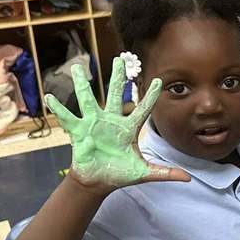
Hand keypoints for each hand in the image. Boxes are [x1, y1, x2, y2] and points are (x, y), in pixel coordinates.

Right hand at [45, 57, 189, 189]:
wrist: (98, 182)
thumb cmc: (120, 174)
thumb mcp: (144, 173)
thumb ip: (165, 173)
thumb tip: (188, 178)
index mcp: (128, 129)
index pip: (143, 109)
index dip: (150, 96)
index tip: (159, 80)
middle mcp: (111, 121)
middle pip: (115, 95)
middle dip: (117, 77)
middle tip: (119, 58)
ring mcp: (93, 124)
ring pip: (88, 99)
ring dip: (81, 84)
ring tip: (75, 67)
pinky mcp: (79, 132)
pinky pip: (68, 118)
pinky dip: (59, 109)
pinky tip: (50, 96)